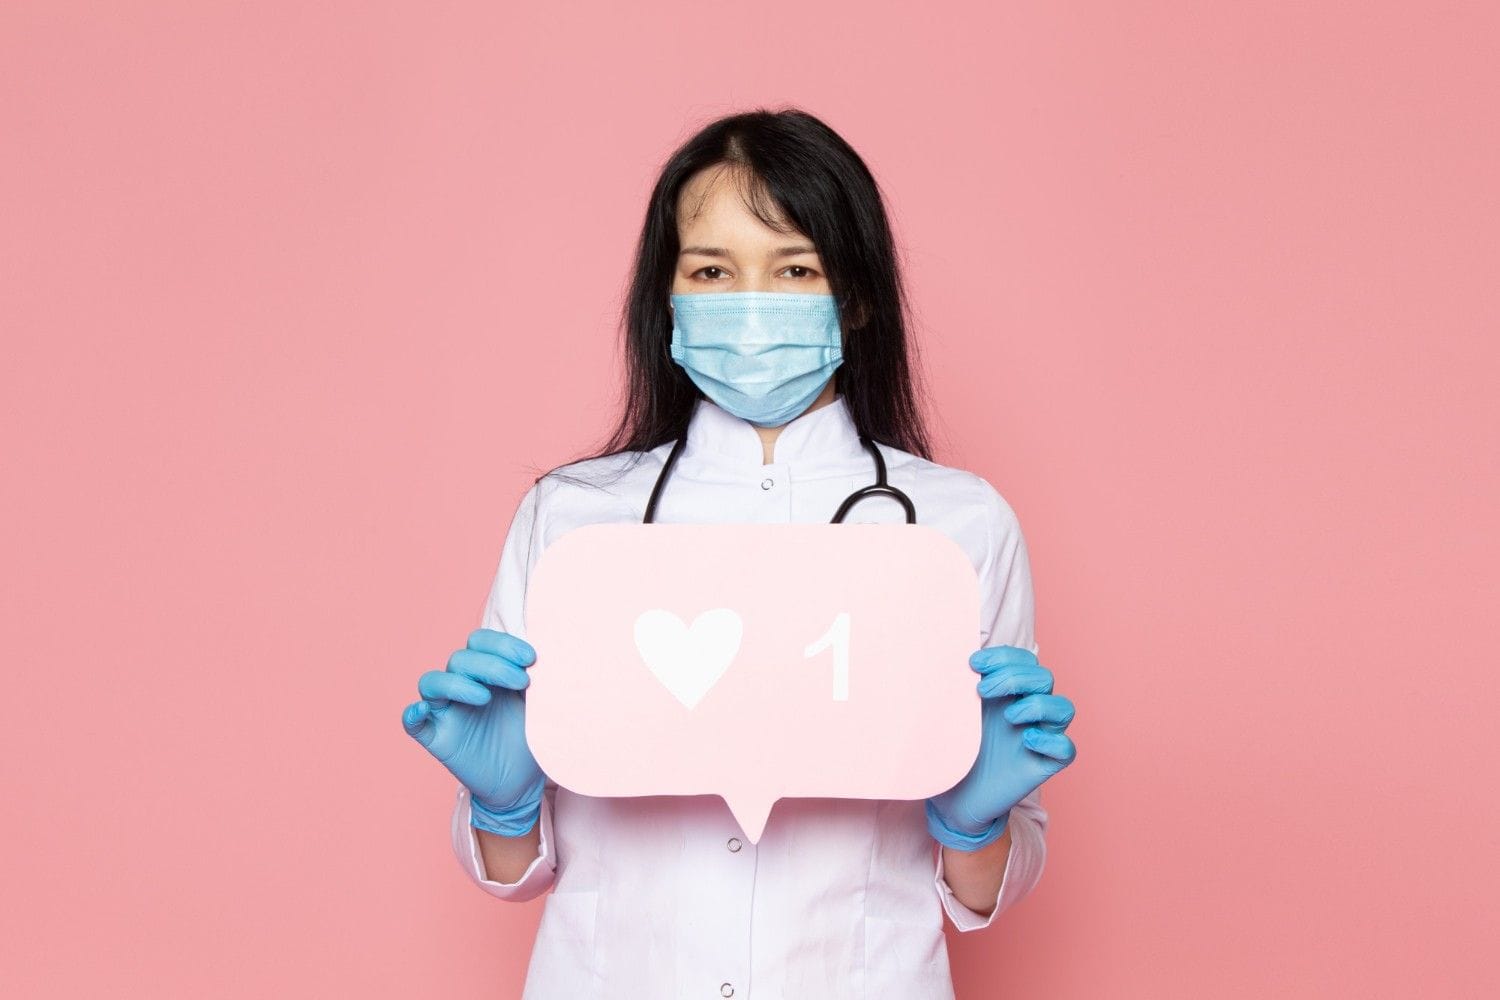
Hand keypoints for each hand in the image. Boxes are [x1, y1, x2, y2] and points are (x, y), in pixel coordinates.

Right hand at [401, 628, 545, 835]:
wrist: (523, 781)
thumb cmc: (531, 736)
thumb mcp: (540, 704)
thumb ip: (541, 679)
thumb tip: (558, 653)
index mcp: (487, 671)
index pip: (480, 641)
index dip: (502, 644)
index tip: (531, 658)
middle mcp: (462, 685)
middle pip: (460, 659)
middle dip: (492, 664)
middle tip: (521, 681)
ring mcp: (446, 711)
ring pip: (433, 682)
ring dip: (457, 683)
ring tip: (485, 697)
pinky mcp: (436, 738)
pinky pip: (412, 724)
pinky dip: (412, 714)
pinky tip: (421, 711)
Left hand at [925, 644, 1076, 850]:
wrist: (952, 799)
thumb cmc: (951, 752)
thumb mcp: (948, 716)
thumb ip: (952, 688)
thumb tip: (942, 657)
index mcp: (1007, 694)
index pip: (1024, 661)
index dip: (1005, 657)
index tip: (973, 664)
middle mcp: (1027, 712)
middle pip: (1045, 678)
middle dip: (1014, 677)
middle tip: (982, 691)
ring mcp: (1038, 737)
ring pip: (1063, 708)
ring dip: (1037, 705)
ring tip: (1008, 717)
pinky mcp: (1043, 765)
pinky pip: (1066, 749)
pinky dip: (1051, 740)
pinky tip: (1027, 741)